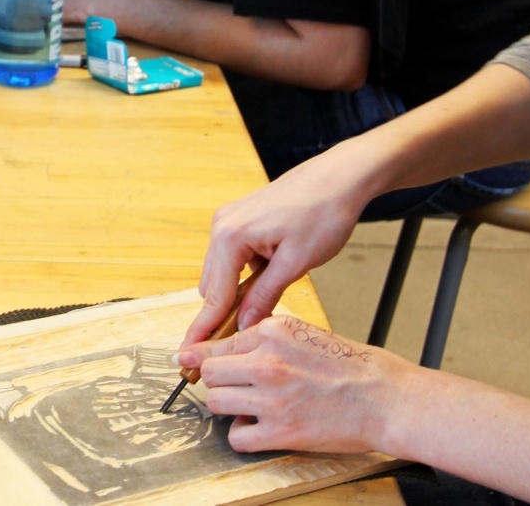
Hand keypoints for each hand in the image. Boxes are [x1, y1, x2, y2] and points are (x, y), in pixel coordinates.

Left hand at [177, 315, 407, 453]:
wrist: (386, 398)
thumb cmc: (352, 366)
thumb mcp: (304, 334)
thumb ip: (265, 340)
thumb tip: (226, 348)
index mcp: (273, 332)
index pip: (218, 344)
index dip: (202, 356)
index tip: (188, 362)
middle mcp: (268, 362)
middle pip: (209, 373)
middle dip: (217, 381)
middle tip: (233, 387)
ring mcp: (272, 398)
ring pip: (216, 403)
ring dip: (228, 407)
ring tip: (249, 406)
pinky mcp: (281, 432)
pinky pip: (237, 437)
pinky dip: (243, 435)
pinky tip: (259, 427)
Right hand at [184, 145, 374, 347]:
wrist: (340, 177)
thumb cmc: (323, 212)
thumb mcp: (296, 263)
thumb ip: (265, 296)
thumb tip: (245, 325)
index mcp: (230, 237)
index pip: (214, 296)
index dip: (205, 328)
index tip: (190, 352)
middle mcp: (222, 226)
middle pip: (211, 285)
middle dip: (223, 311)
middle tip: (240, 337)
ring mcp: (228, 220)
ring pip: (221, 272)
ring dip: (236, 291)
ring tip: (266, 301)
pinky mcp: (239, 218)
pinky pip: (232, 256)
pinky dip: (243, 273)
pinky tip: (269, 276)